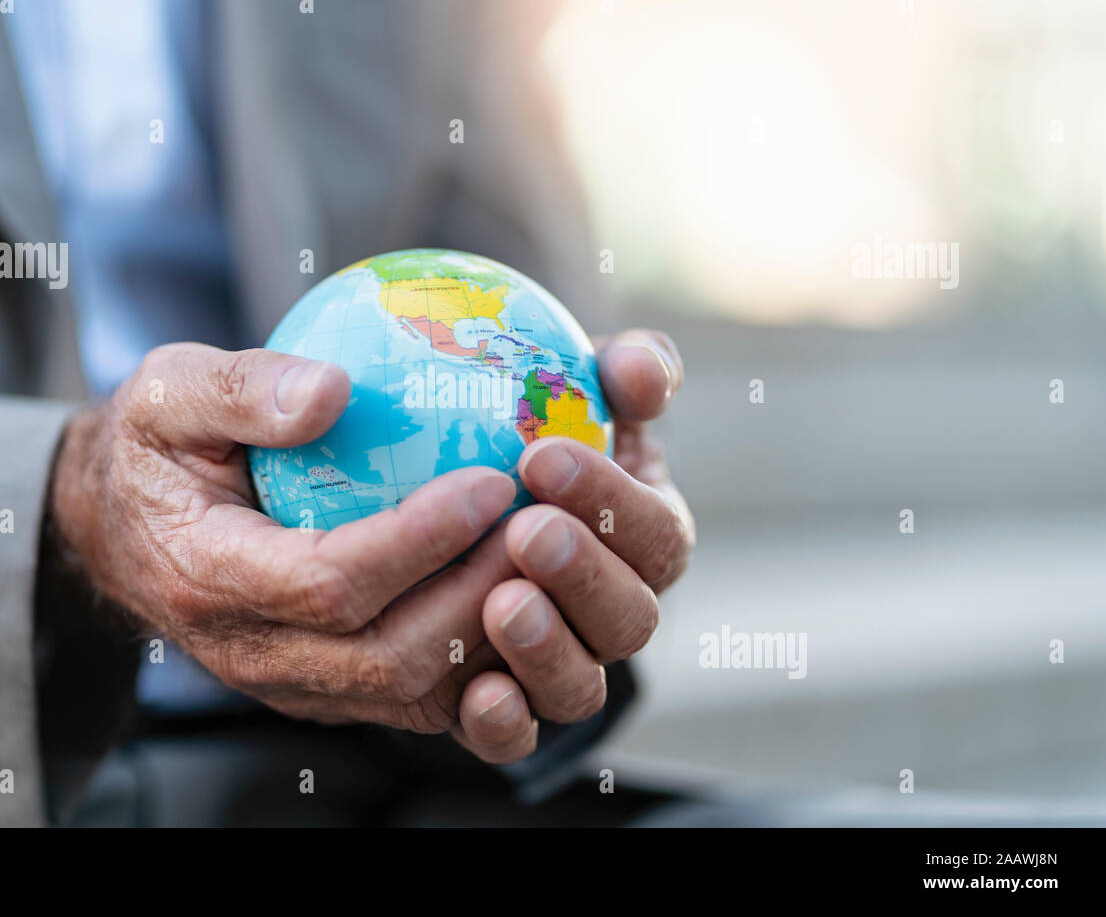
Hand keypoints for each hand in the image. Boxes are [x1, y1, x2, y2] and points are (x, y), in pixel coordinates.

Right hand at [49, 343, 534, 745]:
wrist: (122, 529)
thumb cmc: (153, 447)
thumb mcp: (169, 393)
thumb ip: (242, 388)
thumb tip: (333, 391)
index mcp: (208, 577)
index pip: (329, 582)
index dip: (418, 541)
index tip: (490, 480)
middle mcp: (253, 652)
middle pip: (387, 657)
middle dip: (476, 599)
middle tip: (542, 526)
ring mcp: (291, 684)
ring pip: (411, 691)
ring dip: (489, 633)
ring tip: (544, 556)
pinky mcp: (326, 691)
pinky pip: (414, 695)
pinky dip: (476, 656)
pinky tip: (519, 585)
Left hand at [449, 329, 694, 762]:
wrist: (450, 491)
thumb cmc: (531, 423)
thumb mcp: (580, 382)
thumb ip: (625, 367)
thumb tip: (644, 372)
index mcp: (644, 535)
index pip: (656, 532)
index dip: (612, 501)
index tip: (542, 455)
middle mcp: (612, 610)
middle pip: (629, 619)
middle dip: (584, 575)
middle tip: (527, 530)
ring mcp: (561, 665)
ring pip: (579, 688)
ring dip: (548, 649)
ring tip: (503, 603)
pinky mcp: (502, 706)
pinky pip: (514, 737)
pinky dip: (505, 723)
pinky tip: (477, 692)